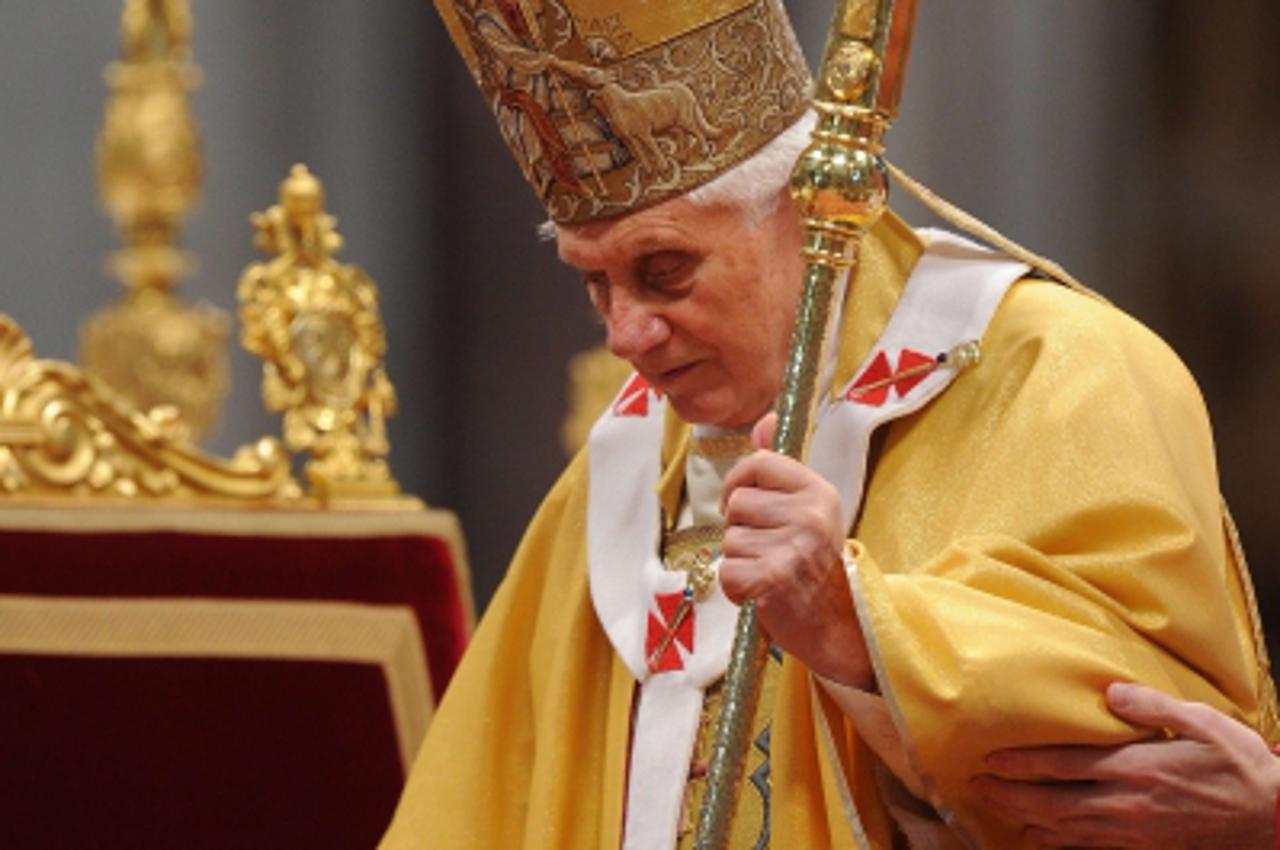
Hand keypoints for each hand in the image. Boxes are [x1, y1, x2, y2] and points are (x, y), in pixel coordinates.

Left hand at [718, 412, 871, 687]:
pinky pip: (727, 571)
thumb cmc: (813, 563)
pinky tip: (760, 592)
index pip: (757, 462)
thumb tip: (766, 417)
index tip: (745, 506)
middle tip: (768, 549)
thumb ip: (779, 465)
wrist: (837, 624)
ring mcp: (794, 547)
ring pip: (729, 539)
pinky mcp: (773, 579)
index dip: (739, 482)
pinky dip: (736, 588)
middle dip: (741, 528)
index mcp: (819, 491)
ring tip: (769, 571)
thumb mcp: (806, 507)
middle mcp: (811, 515)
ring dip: (740, 560)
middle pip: (737, 502)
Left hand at [972, 682, 1279, 848]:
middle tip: (978, 788)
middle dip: (1012, 796)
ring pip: (1067, 830)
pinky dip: (1062, 845)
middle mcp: (1125, 804)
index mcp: (1133, 767)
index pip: (1062, 764)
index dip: (1021, 763)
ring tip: (1001, 813)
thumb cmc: (1241, 768)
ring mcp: (1134, 832)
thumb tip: (1111, 691)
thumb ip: (1152, 706)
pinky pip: (1092, 848)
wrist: (1274, 821)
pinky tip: (1044, 841)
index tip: (990, 759)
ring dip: (1029, 821)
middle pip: (1053, 802)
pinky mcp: (1145, 849)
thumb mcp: (1203, 722)